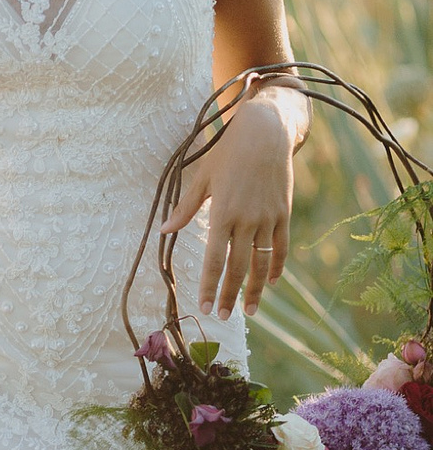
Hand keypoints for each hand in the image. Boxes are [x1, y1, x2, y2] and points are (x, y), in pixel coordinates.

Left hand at [163, 94, 295, 319]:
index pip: (214, 260)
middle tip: (224, 316)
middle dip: (230, 295)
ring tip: (249, 309)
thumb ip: (185, 208)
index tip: (206, 307)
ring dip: (254, 289)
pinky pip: (281, 247)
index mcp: (222, 214)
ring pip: (262, 263)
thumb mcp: (202, 179)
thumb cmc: (227, 153)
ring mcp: (268, 218)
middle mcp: (247, 220)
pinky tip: (269, 281)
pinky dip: (276, 266)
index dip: (210, 286)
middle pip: (238, 268)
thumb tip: (165, 231)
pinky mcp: (284, 214)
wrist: (266, 133)